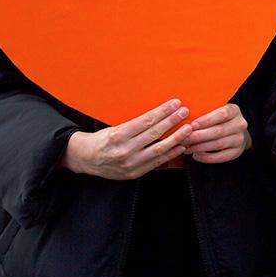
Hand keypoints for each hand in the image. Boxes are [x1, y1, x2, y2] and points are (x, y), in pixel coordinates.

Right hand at [59, 99, 192, 179]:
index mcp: (118, 135)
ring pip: (159, 149)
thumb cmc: (103, 139)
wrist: (86, 159)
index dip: (163, 112)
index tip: (176, 103)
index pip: (146, 121)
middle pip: (154, 134)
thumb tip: (160, 112)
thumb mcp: (114, 127)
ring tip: (189, 128)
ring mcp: (130, 164)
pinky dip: (171, 154)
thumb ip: (136, 124)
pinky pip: (157, 163)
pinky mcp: (135, 173)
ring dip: (177, 138)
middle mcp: (124, 150)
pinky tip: (181, 145)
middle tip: (185, 111)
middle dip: (172, 121)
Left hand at [182, 103, 250, 163]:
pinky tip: (196, 155)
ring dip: (200, 147)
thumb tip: (183, 116)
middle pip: (218, 131)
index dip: (206, 120)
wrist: (235, 131)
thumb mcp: (215, 111)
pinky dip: (206, 157)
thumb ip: (204, 112)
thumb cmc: (219, 120)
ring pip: (218, 144)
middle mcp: (240, 124)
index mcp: (234, 110)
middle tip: (183, 139)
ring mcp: (240, 139)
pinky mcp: (237, 152)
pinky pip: (220, 157)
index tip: (191, 125)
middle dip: (198, 136)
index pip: (222, 114)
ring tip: (186, 148)